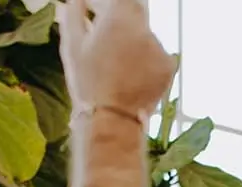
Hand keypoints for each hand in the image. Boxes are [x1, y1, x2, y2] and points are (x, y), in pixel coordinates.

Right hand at [60, 0, 175, 120]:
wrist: (112, 120)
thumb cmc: (87, 82)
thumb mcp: (72, 46)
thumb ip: (74, 15)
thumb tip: (76, 0)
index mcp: (120, 16)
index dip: (101, 4)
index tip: (91, 9)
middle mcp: (144, 27)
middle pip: (131, 14)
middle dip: (117, 22)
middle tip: (103, 37)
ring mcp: (160, 47)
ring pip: (143, 37)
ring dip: (130, 43)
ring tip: (115, 65)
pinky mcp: (168, 66)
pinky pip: (154, 56)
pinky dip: (143, 62)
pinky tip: (129, 77)